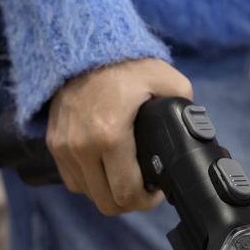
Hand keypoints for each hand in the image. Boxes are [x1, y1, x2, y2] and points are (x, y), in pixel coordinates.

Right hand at [46, 58, 192, 215]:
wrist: (81, 46)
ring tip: (126, 177)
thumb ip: (185, 104)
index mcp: (110, 135)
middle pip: (107, 202)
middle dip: (130, 202)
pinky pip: (73, 179)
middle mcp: (81, 146)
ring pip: (89, 194)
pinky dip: (91, 180)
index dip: (146, 201)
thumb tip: (196, 127)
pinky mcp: (53, 143)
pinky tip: (107, 167)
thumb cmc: (124, 64)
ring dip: (109, 191)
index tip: (157, 193)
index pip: (126, 193)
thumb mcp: (164, 78)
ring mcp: (64, 146)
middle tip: (144, 190)